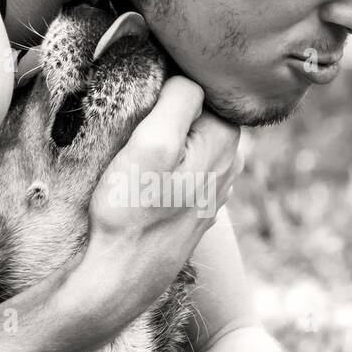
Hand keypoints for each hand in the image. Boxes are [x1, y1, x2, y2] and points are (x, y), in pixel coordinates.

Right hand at [81, 77, 241, 332]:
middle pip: (202, 112)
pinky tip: (143, 177)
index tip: (144, 96)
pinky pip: (184, 167)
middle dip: (172, 110)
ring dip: (167, 137)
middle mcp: (231, 164)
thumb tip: (189, 72)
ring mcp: (216, 189)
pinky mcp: (196, 208)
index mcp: (226, 141)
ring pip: (192, 140)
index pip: (206, 86)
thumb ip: (179, 98)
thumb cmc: (131, 212)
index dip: (173, 82)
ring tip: (135, 149)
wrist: (121, 278)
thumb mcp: (151, 143)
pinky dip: (166, 164)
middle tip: (134, 121)